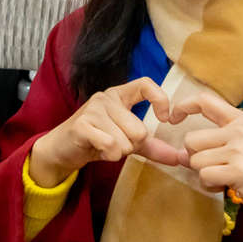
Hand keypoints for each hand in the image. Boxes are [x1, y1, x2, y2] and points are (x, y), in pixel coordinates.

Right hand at [28, 78, 178, 187]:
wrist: (62, 149)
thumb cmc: (97, 140)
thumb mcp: (128, 141)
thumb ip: (153, 147)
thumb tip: (180, 157)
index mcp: (120, 95)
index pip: (146, 84)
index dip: (160, 100)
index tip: (165, 119)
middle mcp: (106, 98)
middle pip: (140, 129)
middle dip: (132, 145)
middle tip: (116, 143)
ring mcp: (93, 110)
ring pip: (126, 141)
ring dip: (118, 152)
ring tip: (104, 146)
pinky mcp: (82, 125)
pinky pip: (110, 146)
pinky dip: (108, 154)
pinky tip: (98, 150)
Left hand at [172, 91, 242, 230]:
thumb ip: (215, 144)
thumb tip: (181, 154)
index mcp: (242, 120)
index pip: (205, 101)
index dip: (183, 106)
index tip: (172, 117)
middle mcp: (240, 130)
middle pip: (191, 140)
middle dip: (197, 158)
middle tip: (218, 168)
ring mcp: (240, 150)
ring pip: (195, 160)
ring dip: (205, 174)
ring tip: (228, 178)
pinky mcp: (238, 171)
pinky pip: (204, 176)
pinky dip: (212, 185)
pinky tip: (229, 187)